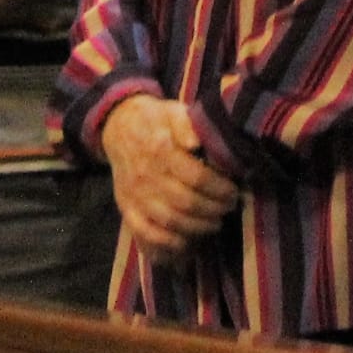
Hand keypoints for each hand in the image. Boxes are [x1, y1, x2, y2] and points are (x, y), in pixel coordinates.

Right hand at [99, 95, 239, 262]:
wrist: (119, 128)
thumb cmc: (156, 120)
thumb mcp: (173, 111)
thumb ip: (186, 124)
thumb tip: (195, 142)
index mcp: (160, 150)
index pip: (196, 177)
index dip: (219, 189)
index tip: (233, 192)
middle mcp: (146, 175)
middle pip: (186, 202)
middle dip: (214, 209)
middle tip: (229, 207)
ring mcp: (135, 194)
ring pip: (170, 220)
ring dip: (198, 226)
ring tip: (215, 222)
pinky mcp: (127, 207)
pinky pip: (146, 232)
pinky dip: (168, 242)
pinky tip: (187, 241)